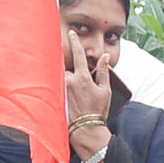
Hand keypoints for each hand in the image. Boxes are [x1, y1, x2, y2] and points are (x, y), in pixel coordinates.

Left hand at [63, 28, 114, 156]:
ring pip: (63, 76)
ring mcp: (62, 89)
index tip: (72, 33)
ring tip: (76, 91)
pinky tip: (70, 96)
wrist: (85, 129)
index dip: (75, 42)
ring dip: (68, 79)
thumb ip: (104, 72)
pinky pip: (59, 86)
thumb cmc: (97, 111)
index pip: (78, 54)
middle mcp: (69, 81)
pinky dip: (63, 87)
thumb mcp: (105, 90)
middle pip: (67, 66)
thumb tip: (105, 57)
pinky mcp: (58, 96)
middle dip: (72, 68)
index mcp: (82, 77)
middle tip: (79, 81)